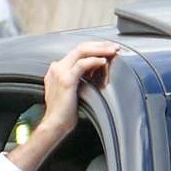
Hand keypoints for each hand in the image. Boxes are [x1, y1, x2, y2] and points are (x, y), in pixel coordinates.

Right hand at [11, 40, 119, 170]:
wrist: (55, 124)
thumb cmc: (65, 112)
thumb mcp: (77, 90)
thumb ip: (85, 77)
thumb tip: (102, 66)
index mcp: (58, 69)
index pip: (78, 51)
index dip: (96, 48)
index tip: (109, 50)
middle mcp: (57, 67)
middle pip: (81, 47)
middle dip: (100, 45)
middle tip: (115, 47)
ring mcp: (60, 72)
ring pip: (81, 51)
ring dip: (100, 49)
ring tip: (113, 51)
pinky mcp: (66, 80)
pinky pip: (82, 64)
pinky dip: (94, 61)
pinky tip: (104, 62)